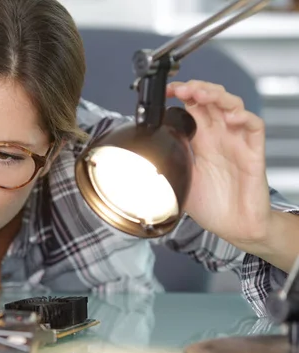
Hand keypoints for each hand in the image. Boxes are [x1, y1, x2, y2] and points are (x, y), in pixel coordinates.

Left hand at [166, 80, 271, 244]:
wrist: (234, 226)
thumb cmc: (210, 204)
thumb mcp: (178, 180)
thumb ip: (164, 165)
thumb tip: (136, 161)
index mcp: (200, 141)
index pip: (192, 107)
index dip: (181, 94)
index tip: (166, 91)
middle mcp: (218, 137)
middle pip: (211, 99)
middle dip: (196, 88)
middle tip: (180, 88)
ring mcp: (236, 142)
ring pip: (232, 106)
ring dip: (217, 96)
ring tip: (201, 94)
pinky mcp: (253, 153)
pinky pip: (254, 127)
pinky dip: (244, 117)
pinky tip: (231, 118)